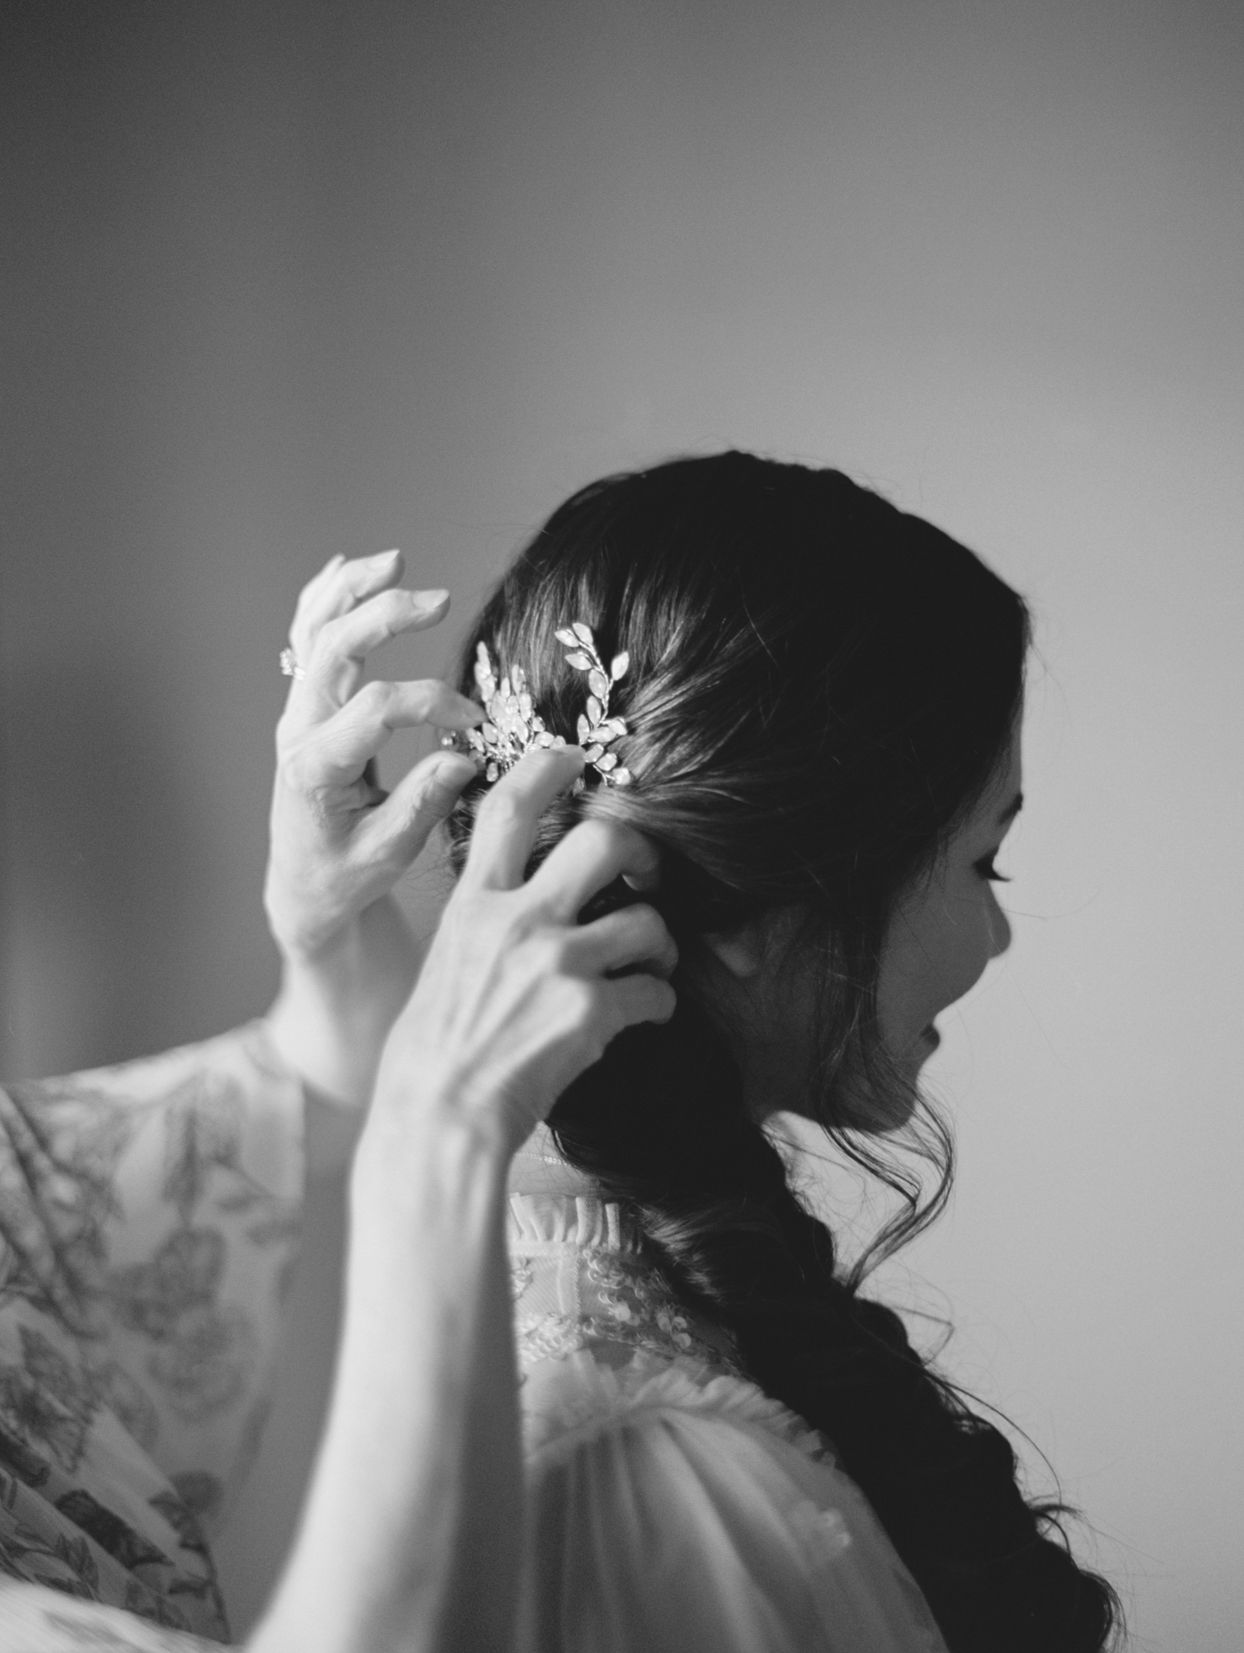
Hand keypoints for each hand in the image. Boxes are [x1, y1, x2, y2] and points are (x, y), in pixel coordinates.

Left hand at [263, 549, 482, 1115]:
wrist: (306, 885)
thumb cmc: (346, 875)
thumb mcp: (389, 853)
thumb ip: (423, 802)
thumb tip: (463, 755)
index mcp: (316, 769)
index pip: (374, 710)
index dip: (430, 704)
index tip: (473, 724)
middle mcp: (299, 731)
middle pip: (335, 649)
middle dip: (386, 615)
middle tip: (439, 600)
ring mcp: (298, 713)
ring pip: (314, 631)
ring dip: (352, 590)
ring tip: (394, 560)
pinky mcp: (306, 706)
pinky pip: (306, 638)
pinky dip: (325, 598)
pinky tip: (349, 567)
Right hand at [369, 745, 678, 1159]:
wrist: (437, 1118)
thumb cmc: (433, 1052)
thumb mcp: (446, 963)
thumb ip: (486, 923)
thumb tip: (523, 903)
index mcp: (473, 905)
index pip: (507, 808)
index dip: (545, 769)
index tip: (572, 758)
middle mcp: (516, 921)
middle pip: (600, 841)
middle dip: (640, 850)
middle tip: (649, 872)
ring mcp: (556, 963)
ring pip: (645, 919)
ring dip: (661, 941)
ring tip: (654, 960)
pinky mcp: (590, 1010)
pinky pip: (654, 990)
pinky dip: (659, 1001)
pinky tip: (646, 1012)